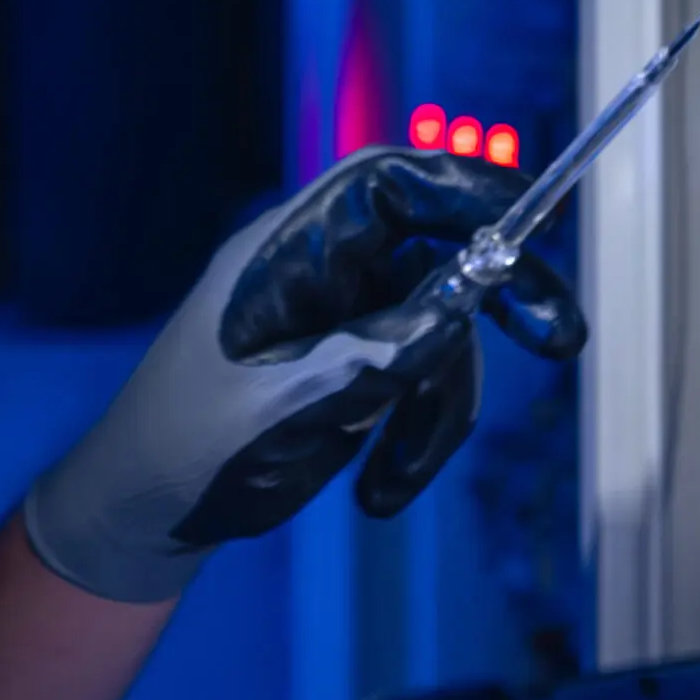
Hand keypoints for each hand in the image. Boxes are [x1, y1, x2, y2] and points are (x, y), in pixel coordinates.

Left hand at [21, 148, 586, 602]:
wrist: (139, 516)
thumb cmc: (188, 454)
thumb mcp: (283, 411)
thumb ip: (370, 356)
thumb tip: (462, 302)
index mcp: (281, 251)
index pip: (385, 183)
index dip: (463, 189)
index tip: (532, 231)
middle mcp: (314, 269)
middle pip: (432, 250)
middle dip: (491, 302)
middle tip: (560, 340)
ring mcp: (334, 317)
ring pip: (437, 329)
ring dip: (435, 411)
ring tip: (388, 487)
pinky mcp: (350, 364)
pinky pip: (417, 376)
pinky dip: (414, 433)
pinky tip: (378, 493)